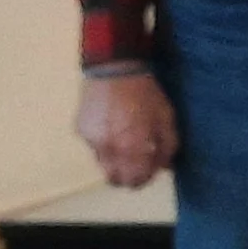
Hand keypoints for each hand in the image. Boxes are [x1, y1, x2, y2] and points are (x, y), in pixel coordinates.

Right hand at [76, 72, 177, 188]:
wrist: (114, 68)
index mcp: (132, 148)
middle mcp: (108, 149)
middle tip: (135, 165)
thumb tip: (163, 168)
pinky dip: (103, 142)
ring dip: (114, 159)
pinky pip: (93, 145)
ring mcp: (91, 141)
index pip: (134, 180)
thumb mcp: (166, 118)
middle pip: (113, 179)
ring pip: (102, 163)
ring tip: (123, 139)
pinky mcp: (80, 130)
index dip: (142, 180)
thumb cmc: (146, 93)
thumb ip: (167, 147)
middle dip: (125, 177)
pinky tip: (110, 124)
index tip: (148, 173)